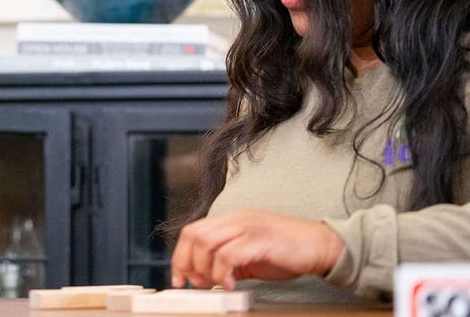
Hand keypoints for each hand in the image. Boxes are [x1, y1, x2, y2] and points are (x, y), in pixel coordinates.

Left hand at [171, 209, 344, 288]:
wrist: (322, 246)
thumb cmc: (287, 251)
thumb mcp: (250, 256)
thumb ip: (226, 263)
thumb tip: (201, 278)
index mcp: (231, 220)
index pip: (192, 231)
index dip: (180, 256)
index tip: (180, 278)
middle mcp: (236, 219)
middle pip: (194, 235)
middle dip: (186, 262)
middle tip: (195, 283)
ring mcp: (248, 227)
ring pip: (207, 242)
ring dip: (204, 268)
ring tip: (214, 283)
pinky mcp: (260, 239)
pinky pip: (229, 254)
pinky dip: (223, 272)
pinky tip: (231, 284)